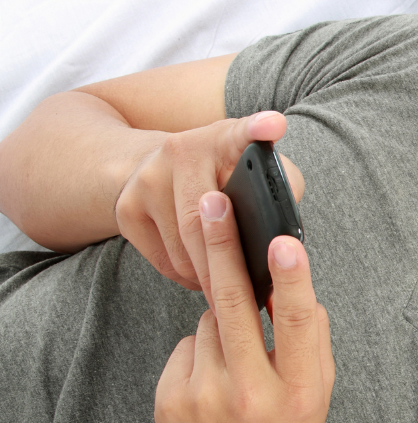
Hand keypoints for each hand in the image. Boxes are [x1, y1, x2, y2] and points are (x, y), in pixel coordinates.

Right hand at [115, 111, 303, 302]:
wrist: (155, 168)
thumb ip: (280, 188)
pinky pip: (164, 261)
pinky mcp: (126, 209)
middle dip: (230, 265)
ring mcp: (147, 178)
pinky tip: (205, 280)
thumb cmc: (223, 176)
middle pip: (205, 220)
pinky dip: (189, 279)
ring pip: (183, 249)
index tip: (275, 125)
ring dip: (212, 278)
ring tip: (234, 291)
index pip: (242, 132)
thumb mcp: (253, 170)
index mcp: (223, 138)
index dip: (257, 129)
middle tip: (254, 297)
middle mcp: (180, 150)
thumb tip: (285, 237)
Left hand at [154, 191, 333, 422]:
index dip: (290, 280)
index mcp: (300, 392)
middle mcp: (252, 395)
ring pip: (210, 320)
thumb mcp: (317, 396)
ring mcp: (206, 399)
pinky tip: (211, 386)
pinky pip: (188, 345)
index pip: (295, 325)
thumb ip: (312, 342)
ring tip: (237, 367)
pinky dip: (201, 351)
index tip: (282, 242)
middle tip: (211, 201)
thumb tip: (296, 286)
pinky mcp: (172, 400)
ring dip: (224, 322)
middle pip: (232, 305)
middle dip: (223, 246)